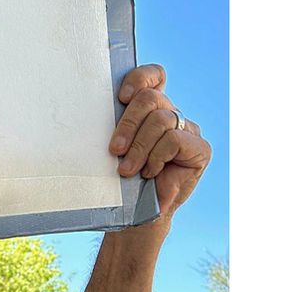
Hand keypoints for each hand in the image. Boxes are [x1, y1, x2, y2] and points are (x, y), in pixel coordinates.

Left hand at [109, 64, 211, 217]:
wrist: (138, 215)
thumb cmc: (122, 181)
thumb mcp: (114, 149)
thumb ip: (113, 126)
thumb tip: (90, 107)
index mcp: (150, 110)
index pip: (154, 76)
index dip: (140, 78)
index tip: (122, 98)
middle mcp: (171, 115)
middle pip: (151, 98)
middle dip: (128, 124)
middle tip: (114, 150)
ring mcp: (187, 130)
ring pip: (160, 120)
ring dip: (139, 147)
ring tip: (127, 170)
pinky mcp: (200, 148)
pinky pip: (174, 139)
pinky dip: (156, 156)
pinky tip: (149, 172)